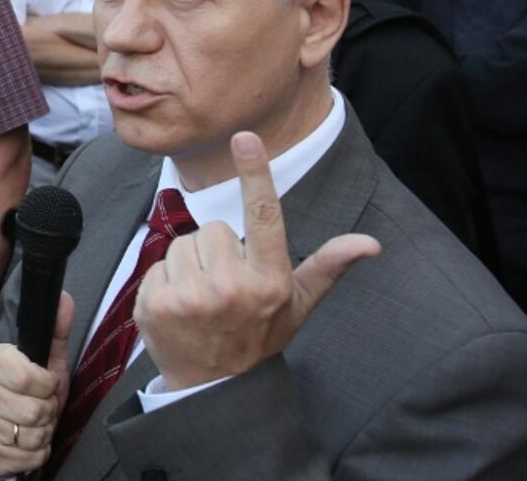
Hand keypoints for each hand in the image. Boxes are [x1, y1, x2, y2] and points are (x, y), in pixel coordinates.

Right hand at [0, 291, 73, 476]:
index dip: (48, 385)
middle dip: (48, 411)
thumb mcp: (46, 356)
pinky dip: (36, 453)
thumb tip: (63, 298)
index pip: (30, 379)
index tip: (47, 383)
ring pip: (29, 437)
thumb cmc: (28, 384)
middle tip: (44, 405)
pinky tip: (30, 440)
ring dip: (43, 432)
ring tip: (37, 422)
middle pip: (32, 412)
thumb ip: (56, 329)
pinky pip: (23, 459)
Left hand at [135, 132, 380, 390]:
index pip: (263, 217)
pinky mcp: (156, 306)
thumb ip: (329, 266)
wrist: (215, 388)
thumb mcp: (299, 304)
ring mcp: (191, 300)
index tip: (245, 137)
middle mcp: (231, 290)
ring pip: (183, 243)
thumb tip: (371, 243)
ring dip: (190, 264)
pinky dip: (165, 282)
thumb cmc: (260, 335)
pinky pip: (157, 265)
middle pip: (213, 229)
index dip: (255, 173)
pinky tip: (179, 308)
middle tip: (224, 285)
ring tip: (202, 298)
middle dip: (217, 250)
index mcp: (269, 282)